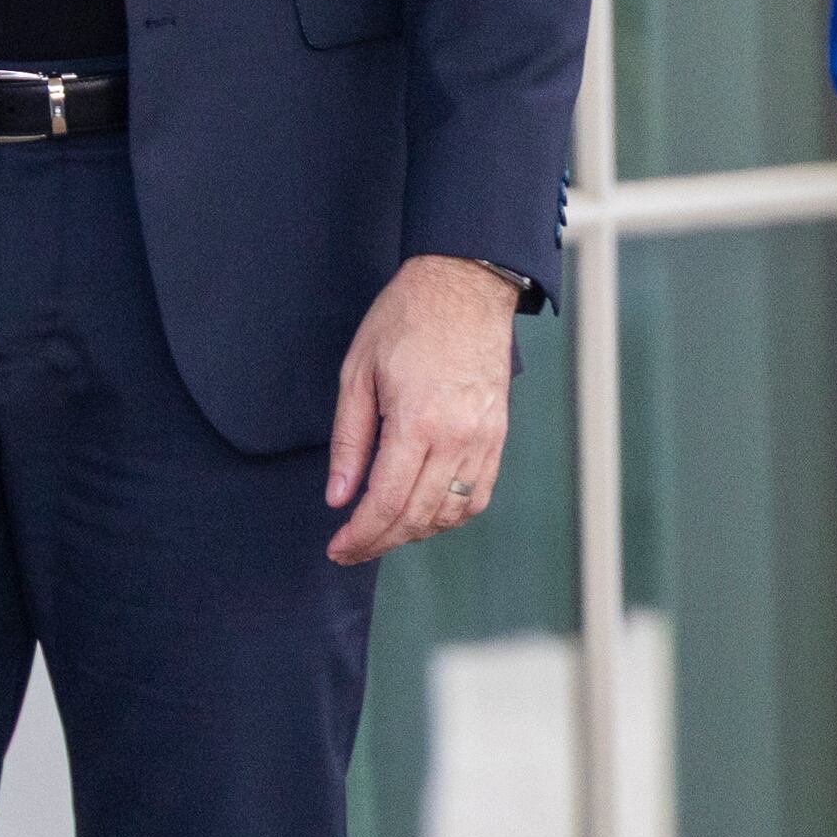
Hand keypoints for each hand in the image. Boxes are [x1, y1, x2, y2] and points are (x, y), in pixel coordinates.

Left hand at [327, 254, 521, 566]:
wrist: (463, 286)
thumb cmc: (405, 319)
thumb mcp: (357, 373)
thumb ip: (349, 441)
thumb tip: (339, 496)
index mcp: (417, 422)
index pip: (387, 502)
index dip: (361, 535)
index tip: (338, 549)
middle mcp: (457, 438)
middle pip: (418, 516)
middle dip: (381, 541)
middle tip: (352, 549)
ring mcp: (484, 439)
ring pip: (451, 513)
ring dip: (415, 532)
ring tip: (383, 532)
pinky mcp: (498, 436)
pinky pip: (478, 494)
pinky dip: (450, 515)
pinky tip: (424, 514)